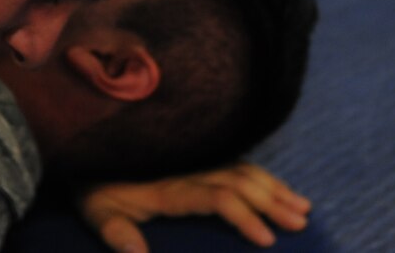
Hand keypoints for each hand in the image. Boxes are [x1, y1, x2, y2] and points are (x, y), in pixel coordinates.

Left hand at [78, 162, 310, 252]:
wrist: (90, 153)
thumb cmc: (97, 190)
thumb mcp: (99, 214)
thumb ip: (118, 235)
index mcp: (171, 186)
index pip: (218, 197)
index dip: (244, 216)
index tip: (267, 240)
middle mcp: (190, 169)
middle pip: (241, 181)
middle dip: (273, 203)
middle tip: (300, 224)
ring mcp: (196, 161)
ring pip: (244, 170)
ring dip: (275, 188)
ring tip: (303, 208)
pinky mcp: (198, 158)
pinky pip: (238, 164)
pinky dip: (264, 177)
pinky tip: (281, 190)